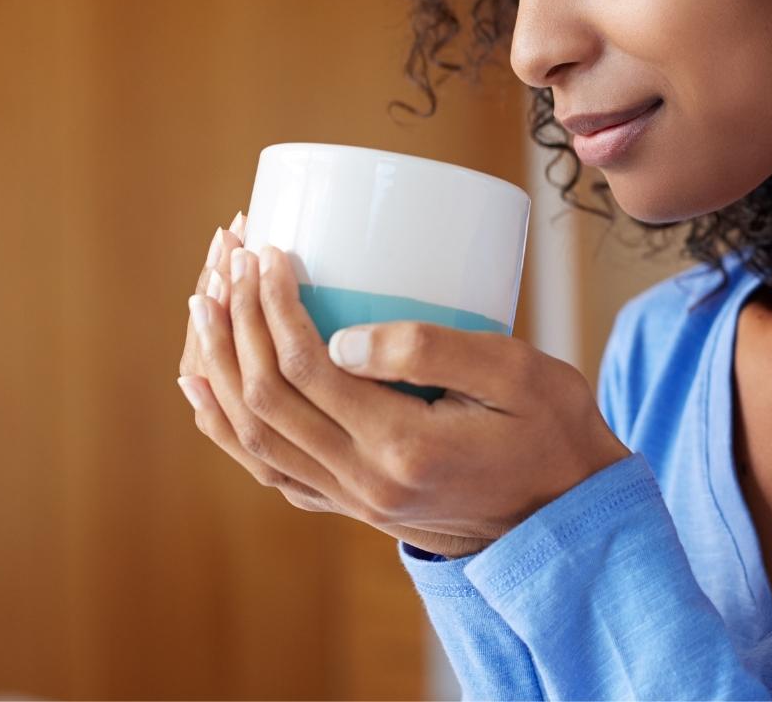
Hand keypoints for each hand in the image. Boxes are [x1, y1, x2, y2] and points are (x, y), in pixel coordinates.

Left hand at [180, 239, 631, 553]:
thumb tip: (342, 337)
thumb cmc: (554, 431)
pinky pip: (268, 468)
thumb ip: (432, 351)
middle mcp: (364, 484)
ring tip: (202, 304)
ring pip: (253, 440)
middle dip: (236, 322)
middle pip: (265, 402)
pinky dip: (226, 426)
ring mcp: (353, 501)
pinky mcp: (352, 504)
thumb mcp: (517, 374)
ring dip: (219, 368)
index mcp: (403, 448)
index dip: (274, 306)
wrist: (569, 520)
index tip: (270, 251)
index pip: (307, 370)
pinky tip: (205, 388)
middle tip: (228, 258)